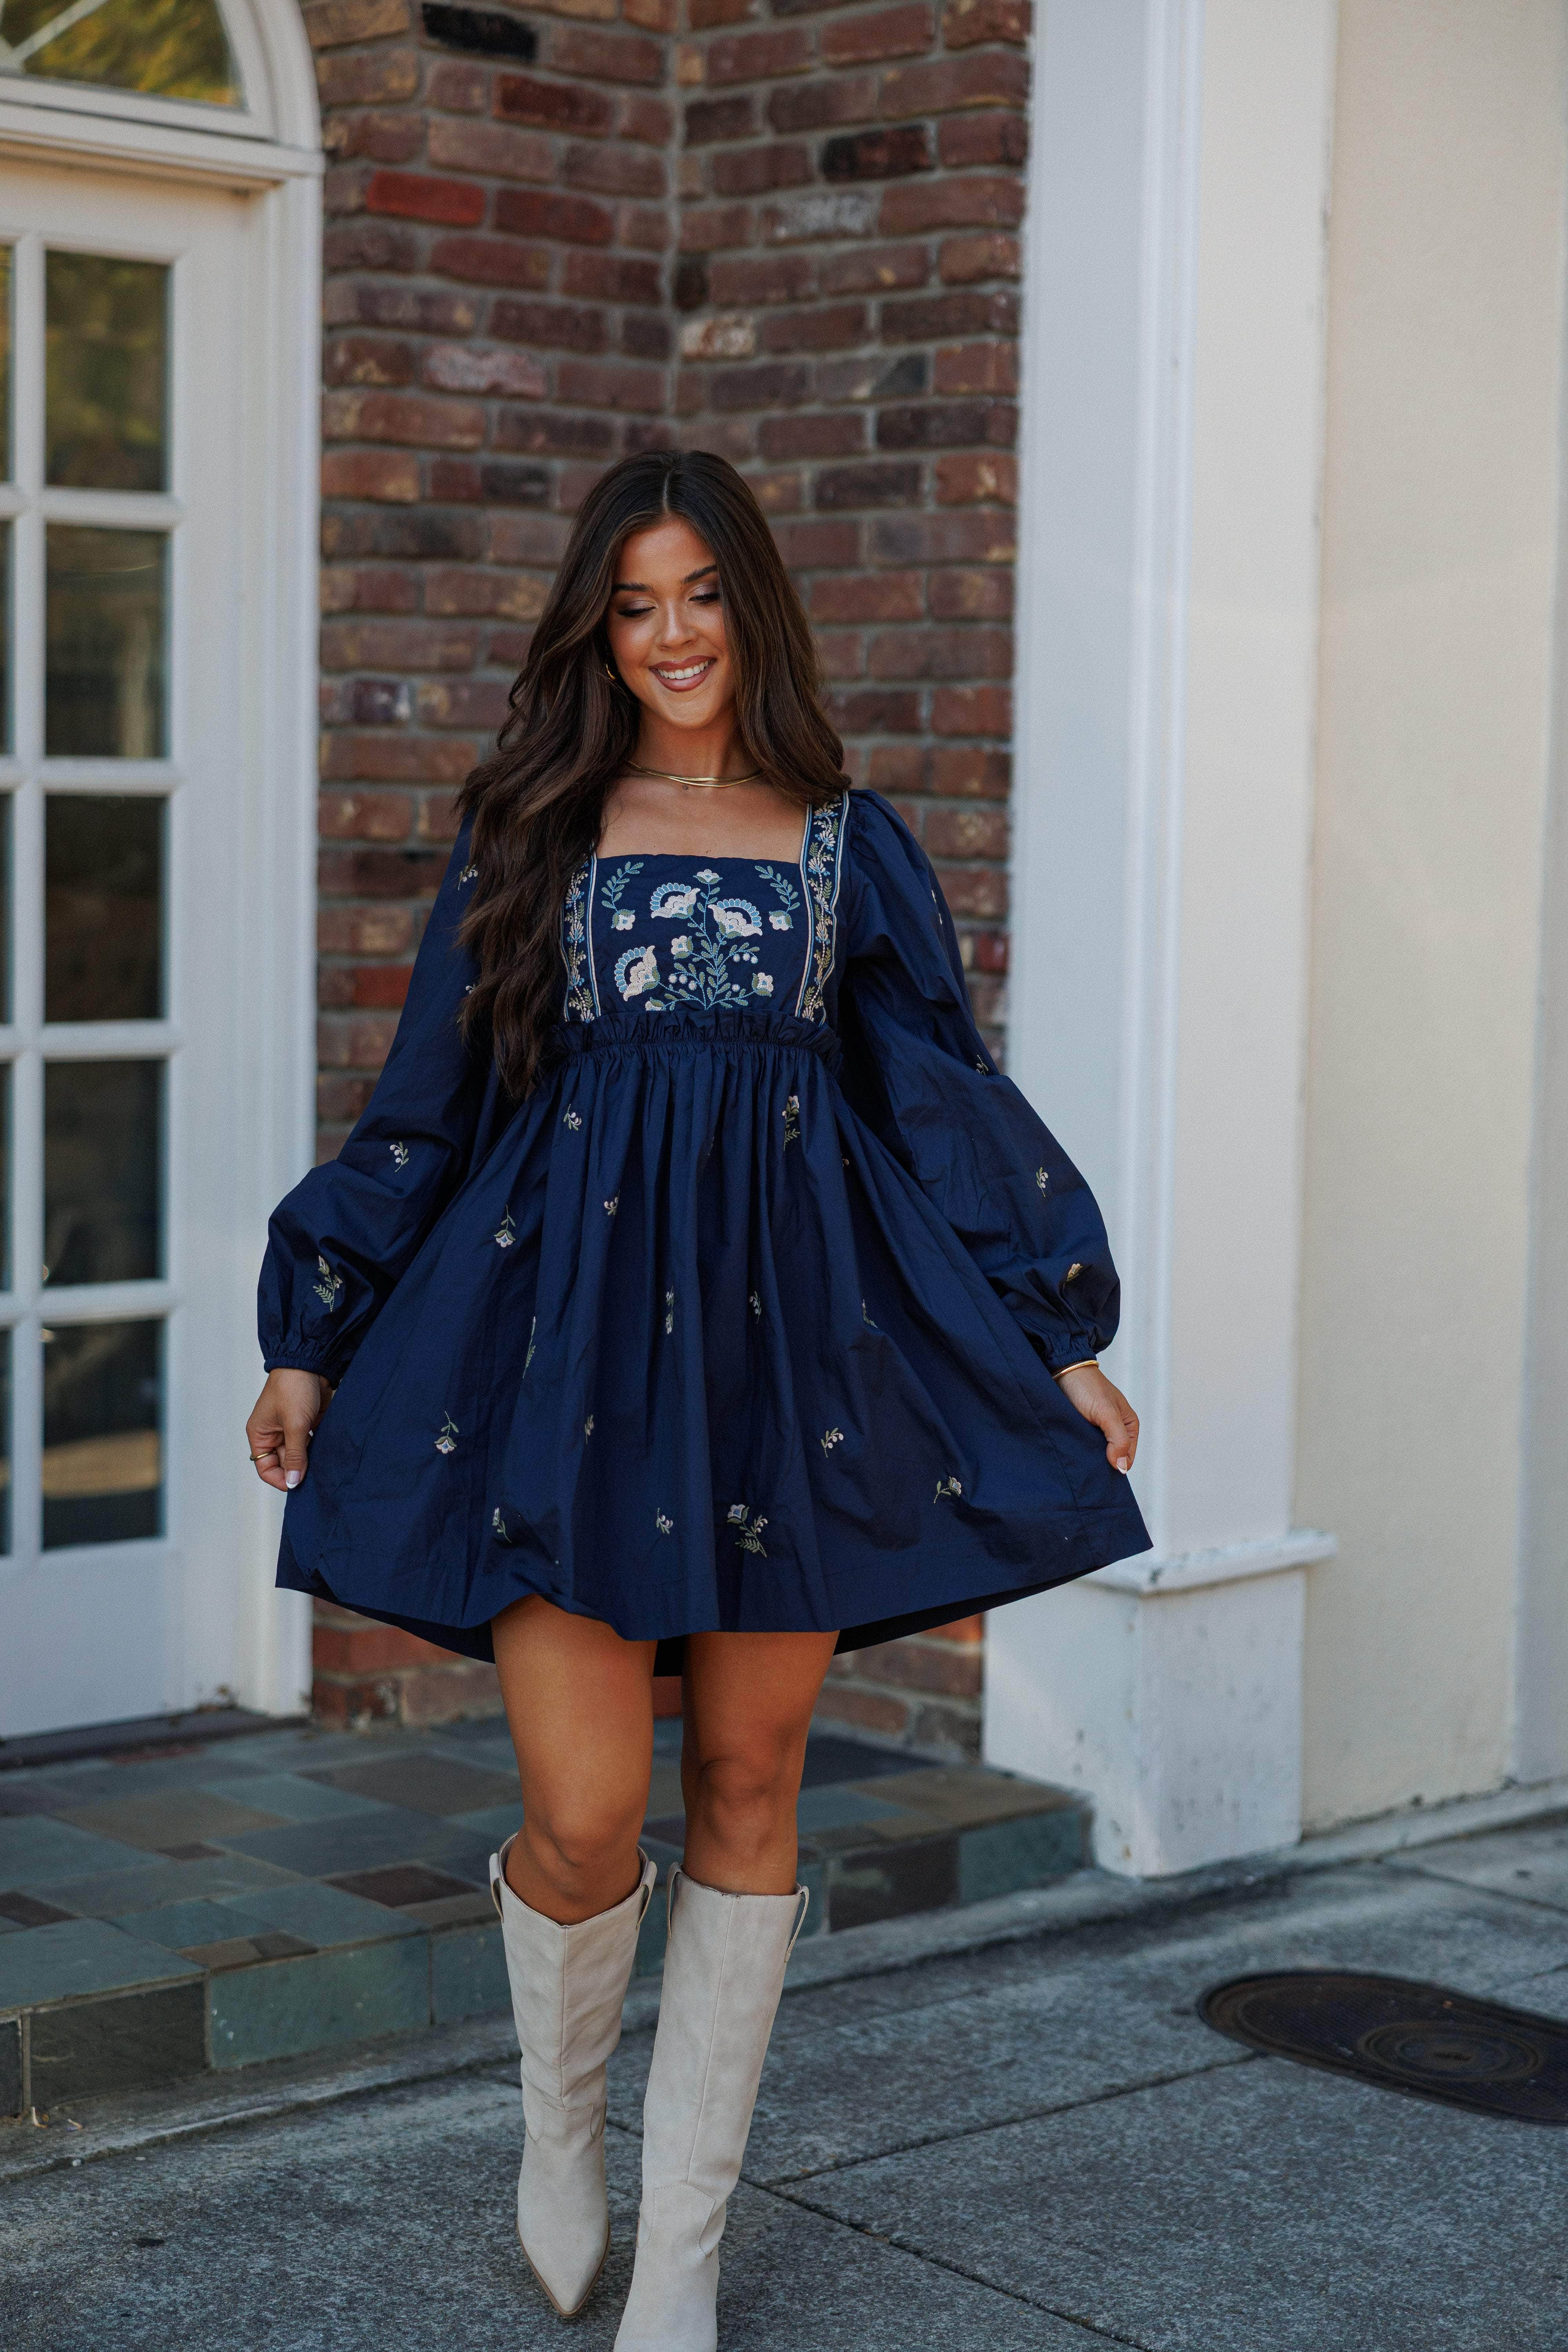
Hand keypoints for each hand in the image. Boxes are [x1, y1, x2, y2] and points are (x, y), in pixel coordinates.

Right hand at [246, 1369, 331, 1492]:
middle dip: (298, 1469)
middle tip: (316, 1475)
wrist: (311, 1362)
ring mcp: (290, 1429)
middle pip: (284, 1463)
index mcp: (260, 1434)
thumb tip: (293, 1483)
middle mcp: (273, 1434)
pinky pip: (311, 1443)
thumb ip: (296, 1455)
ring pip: (299, 1454)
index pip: (265, 1468)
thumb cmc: (293, 1388)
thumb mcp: (294, 1425)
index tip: (299, 1485)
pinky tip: (328, 1451)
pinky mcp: (306, 1423)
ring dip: (310, 1459)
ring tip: (323, 1463)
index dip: (281, 1479)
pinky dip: (318, 1448)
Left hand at [1055, 1363, 1138, 1475]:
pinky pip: (1084, 1448)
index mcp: (1129, 1425)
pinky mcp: (1083, 1430)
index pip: (1127, 1458)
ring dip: (1089, 1458)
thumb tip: (1121, 1467)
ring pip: (1097, 1455)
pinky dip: (1079, 1451)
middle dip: (1102, 1464)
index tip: (1100, 1468)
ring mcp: (1098, 1431)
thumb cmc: (1088, 1387)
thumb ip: (1118, 1438)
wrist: (1063, 1370)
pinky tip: (1073, 1452)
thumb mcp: (1107, 1413)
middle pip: (1113, 1458)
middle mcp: (1115, 1430)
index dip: (1116, 1465)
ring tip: (1079, 1459)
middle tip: (1087, 1466)